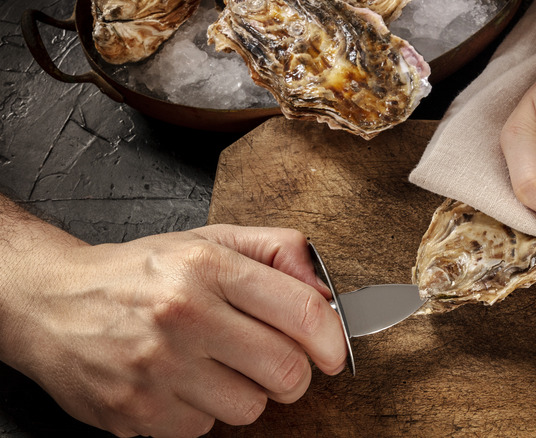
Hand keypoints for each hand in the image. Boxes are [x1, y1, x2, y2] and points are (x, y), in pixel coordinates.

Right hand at [2, 224, 345, 436]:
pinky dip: (202, 411)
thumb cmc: (141, 273)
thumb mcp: (209, 240)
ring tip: (214, 365)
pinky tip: (180, 382)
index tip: (332, 350)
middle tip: (274, 359)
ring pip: (250, 408)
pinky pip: (205, 429)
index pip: (303, 312)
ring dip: (245, 392)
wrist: (51, 303)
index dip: (332, 339)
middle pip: (287, 371)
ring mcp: (155, 368)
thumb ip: (277, 251)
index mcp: (206, 266)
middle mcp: (182, 315)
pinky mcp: (133, 411)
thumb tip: (326, 289)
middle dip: (294, 372)